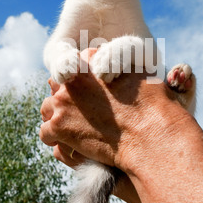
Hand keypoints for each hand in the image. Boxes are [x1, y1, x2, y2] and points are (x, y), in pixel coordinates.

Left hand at [40, 48, 185, 172]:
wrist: (152, 138)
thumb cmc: (156, 108)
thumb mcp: (144, 75)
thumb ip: (126, 67)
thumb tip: (120, 71)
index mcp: (93, 58)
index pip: (76, 66)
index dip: (83, 83)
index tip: (92, 97)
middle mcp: (74, 75)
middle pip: (58, 86)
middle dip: (69, 99)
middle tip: (84, 114)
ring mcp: (63, 100)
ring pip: (48, 108)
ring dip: (59, 118)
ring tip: (77, 130)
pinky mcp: (58, 126)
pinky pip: (46, 133)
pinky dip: (57, 140)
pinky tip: (72, 144)